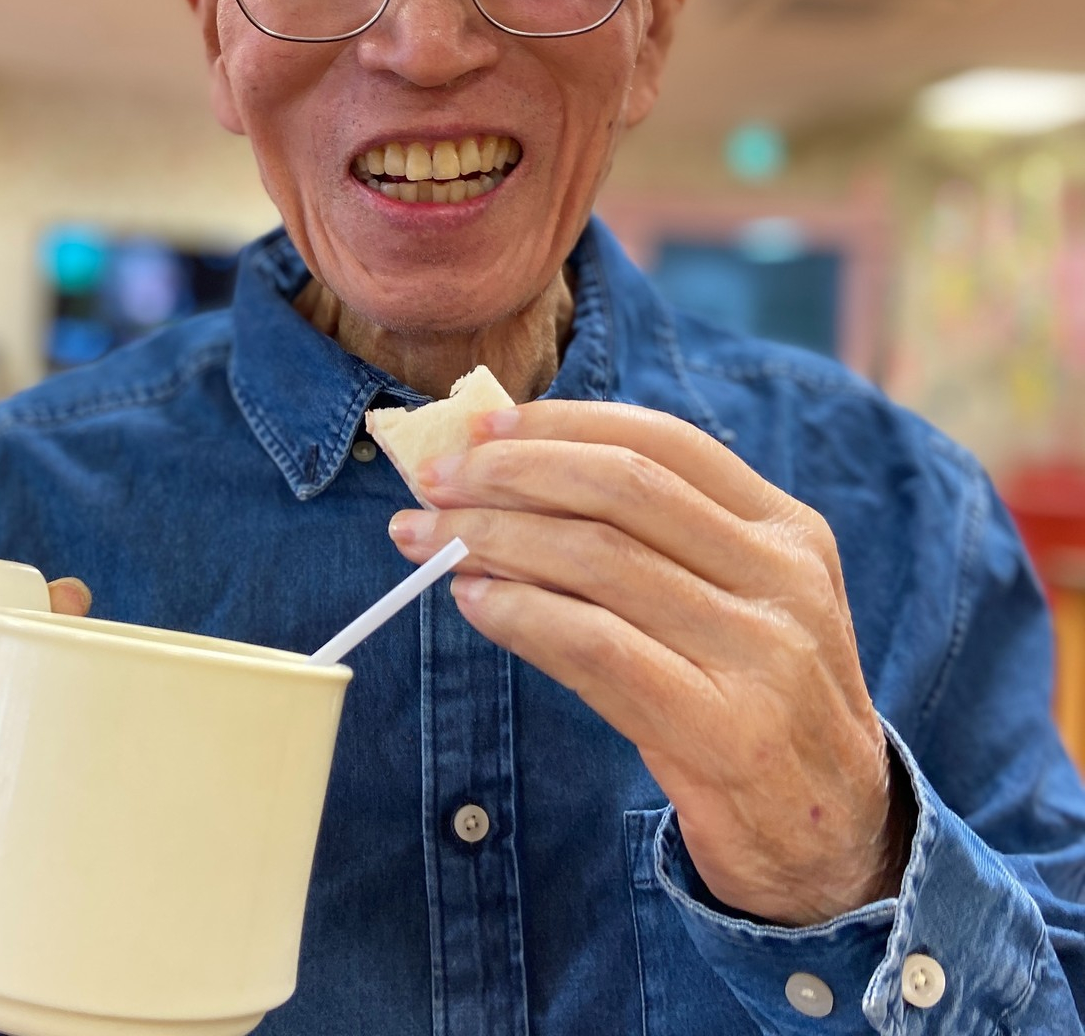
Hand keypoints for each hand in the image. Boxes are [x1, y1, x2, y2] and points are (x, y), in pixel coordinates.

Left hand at [388, 401, 912, 926]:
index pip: (661, 440)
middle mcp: (782, 578)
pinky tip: (474, 601)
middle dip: (512, 471)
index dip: (560, 424)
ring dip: (493, 537)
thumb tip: (505, 477)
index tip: (480, 425)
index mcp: (785, 528)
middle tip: (434, 479)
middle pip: (623, 486)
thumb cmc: (753, 700)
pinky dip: (520, 614)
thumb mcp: (731, 600)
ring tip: (428, 539)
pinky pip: (596, 647)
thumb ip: (647, 540)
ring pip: (599, 558)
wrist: (835, 839)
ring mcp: (762, 654)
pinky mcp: (726, 730)